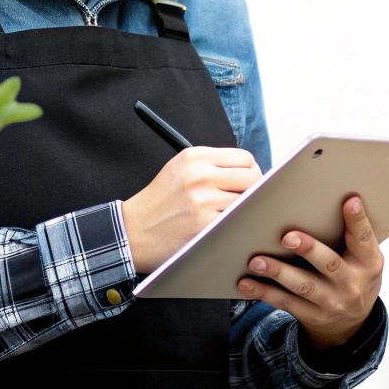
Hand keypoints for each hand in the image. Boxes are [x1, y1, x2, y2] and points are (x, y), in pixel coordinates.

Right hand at [121, 147, 261, 272]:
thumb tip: (252, 172)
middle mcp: (199, 175)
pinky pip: (237, 223)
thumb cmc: (160, 202)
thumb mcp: (180, 169)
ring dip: (245, 212)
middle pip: (252, 178)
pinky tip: (227, 231)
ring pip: (248, 202)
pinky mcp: (204, 226)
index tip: (248, 185)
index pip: (245, 158)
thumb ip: (212, 165)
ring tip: (233, 218)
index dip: (252, 172)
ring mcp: (203, 201)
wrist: (133, 231)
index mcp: (195, 157)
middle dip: (255, 191)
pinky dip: (237, 228)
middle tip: (246, 204)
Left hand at [238, 195, 383, 350]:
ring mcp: (332, 303)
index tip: (349, 201)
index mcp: (368, 263)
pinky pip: (285, 303)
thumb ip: (350, 235)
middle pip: (330, 265)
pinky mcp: (311, 316)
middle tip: (287, 237)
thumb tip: (326, 199)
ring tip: (256, 261)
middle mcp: (352, 284)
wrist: (351, 322)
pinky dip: (263, 292)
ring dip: (278, 272)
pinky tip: (246, 283)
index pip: (364, 238)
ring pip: (303, 286)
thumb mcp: (362, 257)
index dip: (358, 220)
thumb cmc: (353, 274)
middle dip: (308, 250)